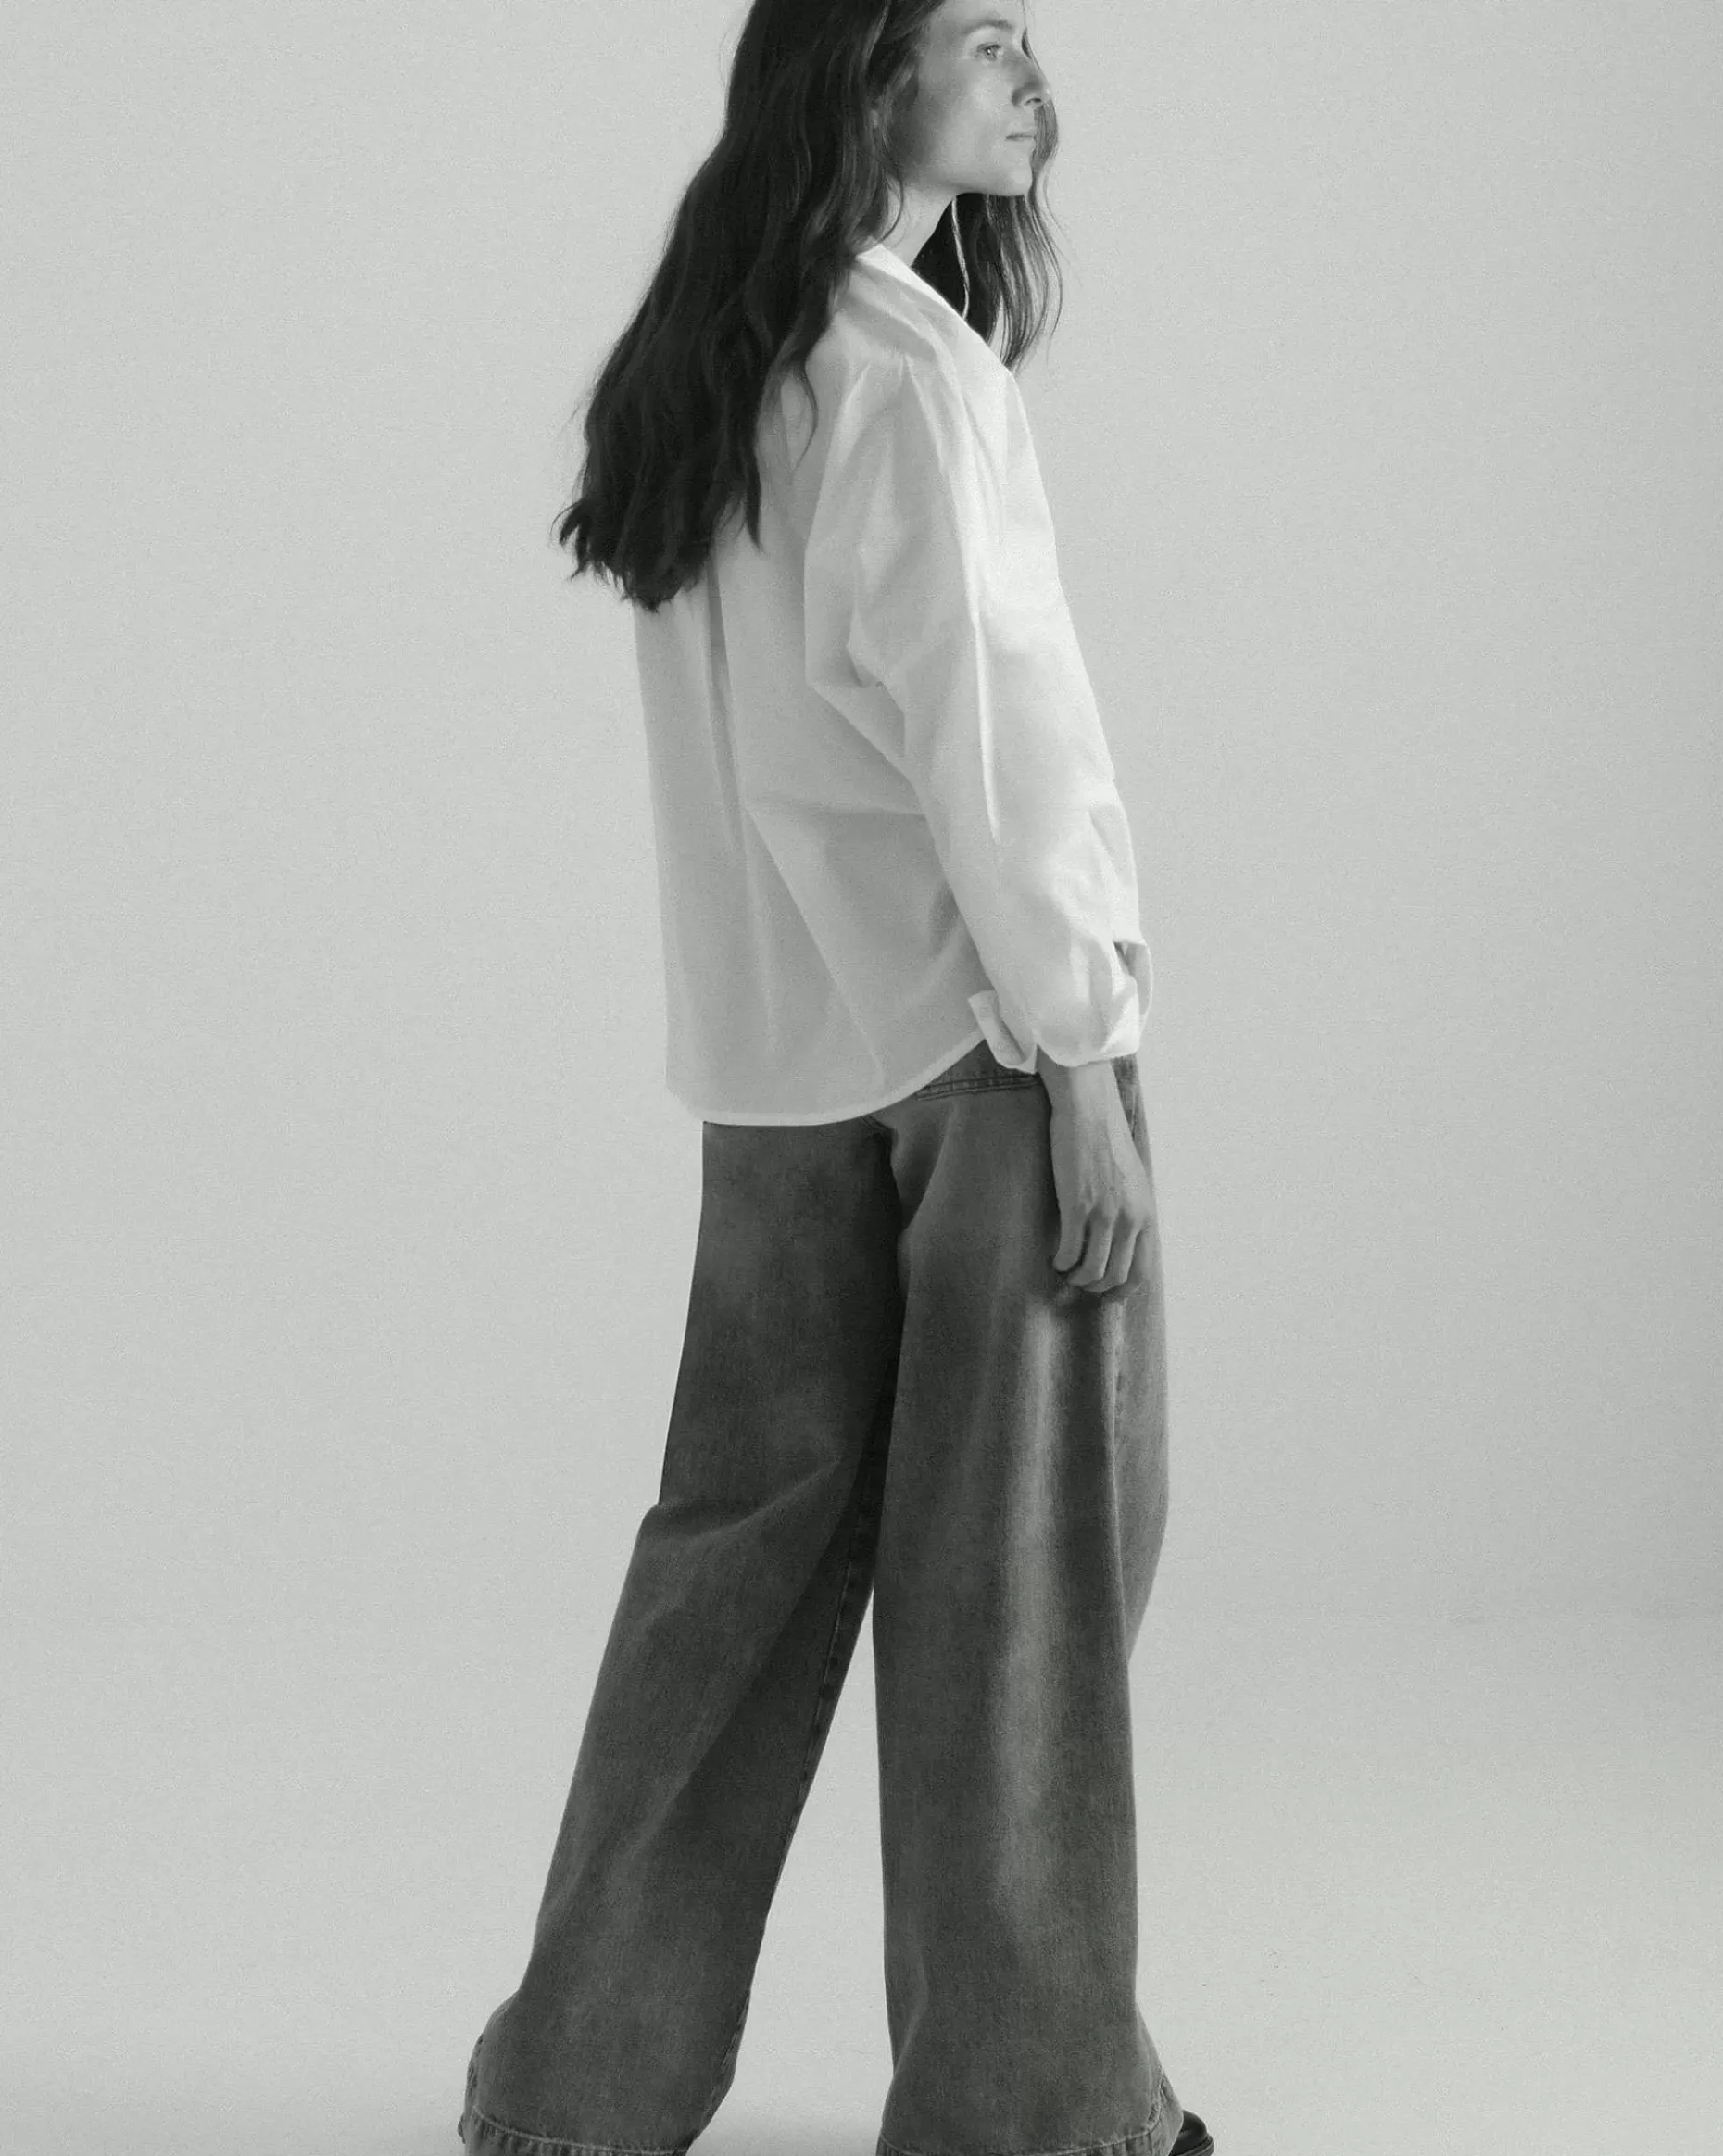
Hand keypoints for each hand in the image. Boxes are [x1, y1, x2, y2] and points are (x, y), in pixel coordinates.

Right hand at [1043, 1069, 1154, 1296]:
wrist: (1090, 1112)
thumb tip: (1123, 1240)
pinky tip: (1054, 1257)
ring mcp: (1104, 1213)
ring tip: (1064, 1271)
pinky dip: (1060, 1261)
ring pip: (1092, 1269)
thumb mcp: (1134, 1182)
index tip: (1106, 1295)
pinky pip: (1070, 1251)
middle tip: (1079, 1282)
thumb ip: (1132, 1212)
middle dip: (1095, 1287)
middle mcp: (1130, 1218)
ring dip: (1076, 1278)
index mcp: (1146, 1214)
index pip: (1142, 1271)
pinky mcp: (1077, 1205)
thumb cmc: (1108, 1142)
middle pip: (1116, 1276)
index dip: (1122, 1291)